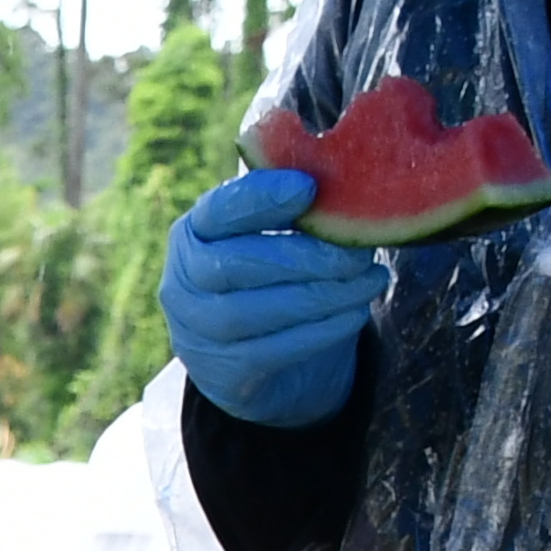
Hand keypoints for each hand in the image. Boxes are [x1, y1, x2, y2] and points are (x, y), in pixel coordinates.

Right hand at [161, 166, 386, 429]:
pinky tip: (353, 314)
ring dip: (321, 295)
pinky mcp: (221, 374)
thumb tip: (347, 176)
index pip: (217, 210)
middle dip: (306, 256)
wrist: (259, 364)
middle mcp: (182, 283)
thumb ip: (295, 209)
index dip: (260, 197)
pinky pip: (272, 350)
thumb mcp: (275, 238)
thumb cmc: (274, 281)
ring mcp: (195, 332)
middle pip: (236, 264)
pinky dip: (320, 330)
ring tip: (369, 282)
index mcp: (193, 234)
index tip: (308, 187)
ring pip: (253, 311)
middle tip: (358, 253)